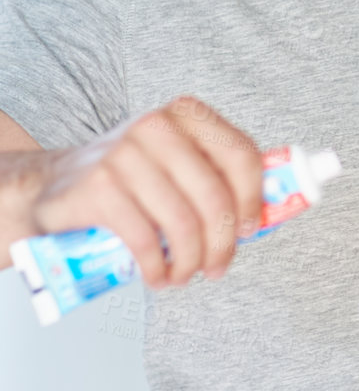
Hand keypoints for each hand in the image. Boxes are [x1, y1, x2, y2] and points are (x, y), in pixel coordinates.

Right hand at [25, 96, 262, 286]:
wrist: (56, 183)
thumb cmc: (131, 178)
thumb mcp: (175, 162)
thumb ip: (215, 175)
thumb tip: (271, 213)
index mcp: (187, 114)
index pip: (241, 156)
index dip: (254, 200)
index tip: (250, 230)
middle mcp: (157, 126)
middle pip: (215, 197)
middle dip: (222, 244)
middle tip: (216, 268)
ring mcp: (125, 154)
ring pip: (182, 223)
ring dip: (189, 262)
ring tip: (183, 275)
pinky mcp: (100, 187)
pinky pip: (146, 239)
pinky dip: (157, 267)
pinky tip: (157, 276)